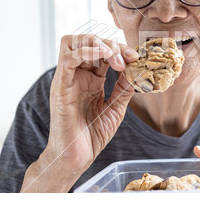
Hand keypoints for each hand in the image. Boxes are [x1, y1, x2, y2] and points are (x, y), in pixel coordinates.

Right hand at [21, 34, 137, 191]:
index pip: (103, 50)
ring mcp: (68, 79)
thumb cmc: (93, 134)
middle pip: (88, 41)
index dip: (121, 49)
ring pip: (74, 43)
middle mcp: (78, 74)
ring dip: (98, 43)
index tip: (137, 58)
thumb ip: (125, 87)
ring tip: (115, 56)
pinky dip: (85, 51)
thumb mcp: (116, 107)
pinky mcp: (61, 87)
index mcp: (90, 77)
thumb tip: (138, 69)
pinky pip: (68, 59)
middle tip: (129, 57)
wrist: (77, 157)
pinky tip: (103, 54)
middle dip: (111, 43)